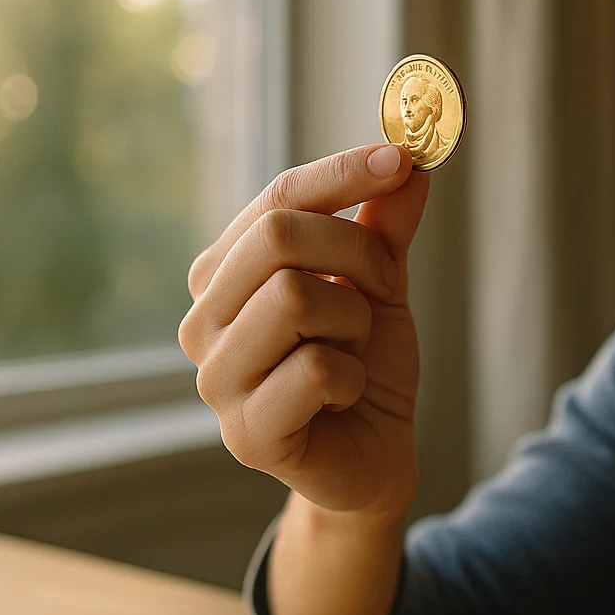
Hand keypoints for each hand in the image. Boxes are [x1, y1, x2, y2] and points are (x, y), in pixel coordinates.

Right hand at [178, 144, 429, 518]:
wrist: (376, 455)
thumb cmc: (365, 364)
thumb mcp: (381, 285)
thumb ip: (386, 226)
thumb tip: (410, 159)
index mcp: (225, 274)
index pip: (277, 198)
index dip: (342, 174)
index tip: (400, 159)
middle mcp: (204, 321)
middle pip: (276, 237)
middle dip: (354, 252)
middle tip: (384, 285)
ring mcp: (216, 379)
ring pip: (292, 298)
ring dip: (353, 320)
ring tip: (352, 350)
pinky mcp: (245, 433)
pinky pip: (315, 370)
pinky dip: (352, 377)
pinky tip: (344, 396)